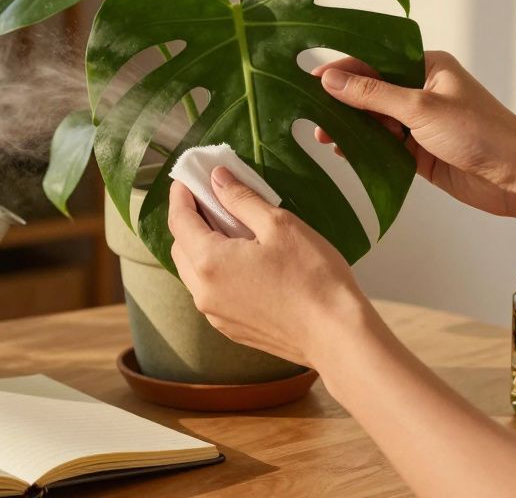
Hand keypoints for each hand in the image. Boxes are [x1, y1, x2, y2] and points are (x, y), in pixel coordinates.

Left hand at [168, 168, 374, 367]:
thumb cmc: (312, 276)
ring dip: (201, 248)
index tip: (187, 179)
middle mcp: (204, 293)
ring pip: (194, 274)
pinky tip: (242, 261)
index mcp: (209, 263)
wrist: (336, 336)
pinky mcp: (232, 330)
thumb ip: (241, 199)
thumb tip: (217, 179)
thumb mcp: (279, 225)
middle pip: (181, 249)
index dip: (180, 196)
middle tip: (210, 200)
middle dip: (189, 222)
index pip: (179, 222)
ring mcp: (216, 315)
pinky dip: (216, 272)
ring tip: (227, 229)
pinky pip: (211, 293)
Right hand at [313, 51, 515, 217]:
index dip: (342, 70)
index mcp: (428, 66)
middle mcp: (422, 90)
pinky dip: (364, 149)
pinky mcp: (420, 152)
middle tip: (311, 114)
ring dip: (351, 128)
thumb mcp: (420, 108)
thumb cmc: (480, 132)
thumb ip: (373, 94)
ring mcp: (421, 123)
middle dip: (342, 102)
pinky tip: (344, 153)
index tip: (310, 80)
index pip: (375, 61)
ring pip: (375, 121)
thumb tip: (331, 80)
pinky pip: (384, 146)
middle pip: (371, 91)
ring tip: (323, 137)